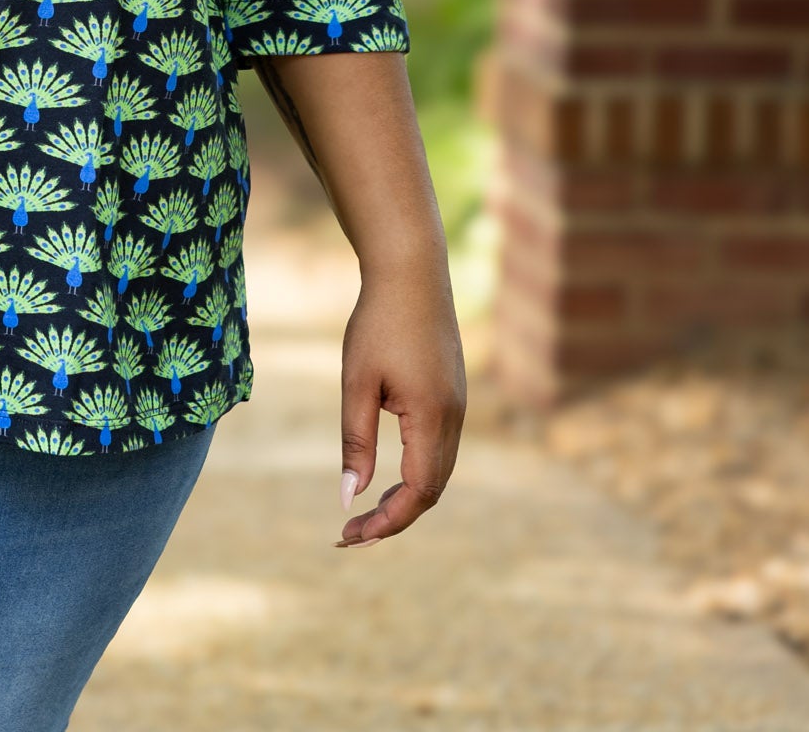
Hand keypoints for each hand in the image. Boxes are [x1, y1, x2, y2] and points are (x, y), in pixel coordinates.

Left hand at [335, 260, 465, 546]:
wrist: (412, 272)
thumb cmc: (378, 323)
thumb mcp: (357, 382)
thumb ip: (356, 440)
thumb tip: (350, 497)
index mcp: (433, 418)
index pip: (417, 493)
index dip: (386, 521)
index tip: (349, 535)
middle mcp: (455, 419)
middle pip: (431, 490)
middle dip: (393, 517)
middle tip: (351, 533)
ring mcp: (459, 407)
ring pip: (438, 472)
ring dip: (406, 497)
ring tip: (366, 512)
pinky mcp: (453, 396)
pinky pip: (440, 451)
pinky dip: (416, 473)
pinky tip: (388, 475)